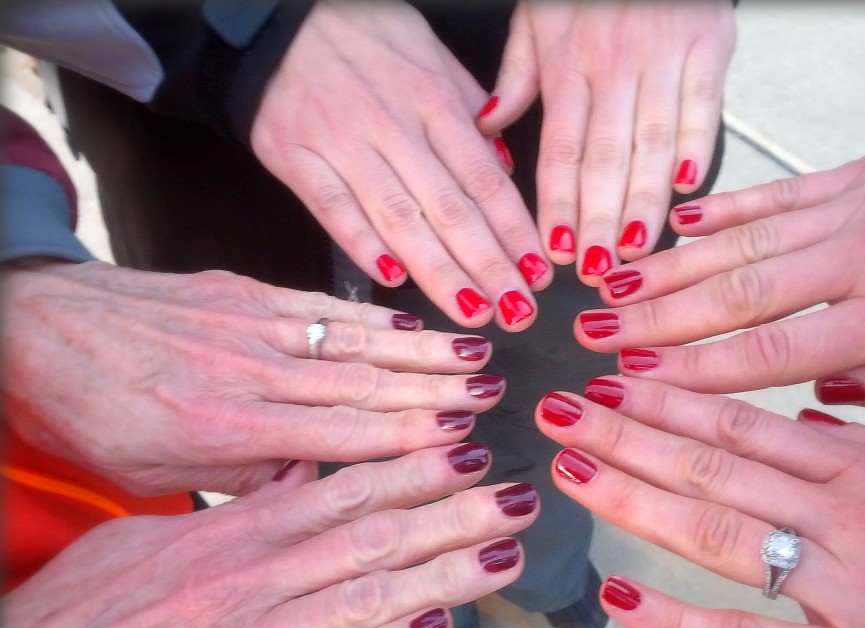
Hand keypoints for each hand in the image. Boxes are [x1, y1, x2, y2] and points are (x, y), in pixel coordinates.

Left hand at [1, 260, 505, 495]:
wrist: (32, 330)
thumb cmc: (90, 412)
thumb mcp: (155, 473)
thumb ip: (244, 475)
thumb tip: (317, 478)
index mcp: (227, 428)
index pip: (340, 435)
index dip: (408, 437)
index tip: (463, 439)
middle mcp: (249, 373)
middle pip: (361, 384)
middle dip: (436, 389)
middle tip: (495, 390)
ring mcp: (248, 326)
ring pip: (351, 342)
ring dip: (421, 349)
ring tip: (477, 351)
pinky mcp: (240, 292)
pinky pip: (318, 307)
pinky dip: (370, 315)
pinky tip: (412, 322)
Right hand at [1, 444, 535, 627]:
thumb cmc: (89, 611)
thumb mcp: (156, 532)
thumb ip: (237, 505)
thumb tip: (299, 469)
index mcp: (232, 536)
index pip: (341, 490)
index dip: (411, 468)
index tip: (462, 448)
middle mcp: (251, 581)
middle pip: (371, 536)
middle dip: (450, 513)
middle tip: (511, 493)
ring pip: (364, 596)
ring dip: (442, 572)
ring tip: (500, 550)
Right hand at [251, 0, 548, 331]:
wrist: (276, 18)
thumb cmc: (361, 36)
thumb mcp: (430, 54)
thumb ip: (472, 112)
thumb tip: (505, 167)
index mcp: (433, 100)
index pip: (484, 179)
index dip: (515, 231)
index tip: (538, 273)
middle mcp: (393, 126)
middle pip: (450, 209)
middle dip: (489, 266)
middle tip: (517, 311)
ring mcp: (343, 144)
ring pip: (399, 218)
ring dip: (440, 272)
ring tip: (473, 310)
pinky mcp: (296, 158)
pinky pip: (333, 209)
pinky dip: (363, 246)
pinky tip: (394, 281)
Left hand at [479, 0, 734, 282]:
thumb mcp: (536, 19)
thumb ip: (516, 78)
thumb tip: (485, 127)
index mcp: (568, 67)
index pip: (560, 150)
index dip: (557, 204)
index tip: (556, 250)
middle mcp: (612, 69)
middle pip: (604, 158)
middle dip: (600, 219)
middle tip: (597, 269)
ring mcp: (662, 59)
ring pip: (652, 142)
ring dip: (645, 200)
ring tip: (637, 246)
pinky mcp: (707, 47)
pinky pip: (703, 104)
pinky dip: (698, 145)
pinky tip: (689, 188)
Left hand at [535, 376, 864, 627]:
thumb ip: (859, 444)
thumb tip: (798, 421)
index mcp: (855, 466)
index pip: (740, 423)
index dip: (668, 401)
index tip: (613, 383)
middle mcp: (835, 515)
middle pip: (712, 466)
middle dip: (629, 437)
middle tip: (565, 414)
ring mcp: (833, 585)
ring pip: (717, 532)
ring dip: (636, 499)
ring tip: (572, 469)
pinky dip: (678, 620)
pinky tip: (621, 595)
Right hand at [577, 151, 864, 411]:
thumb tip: (818, 401)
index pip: (775, 350)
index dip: (699, 367)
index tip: (637, 380)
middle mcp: (856, 260)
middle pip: (738, 294)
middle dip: (657, 317)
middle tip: (593, 334)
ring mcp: (847, 211)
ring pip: (740, 241)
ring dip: (669, 267)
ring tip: (608, 285)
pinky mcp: (848, 177)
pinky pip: (772, 192)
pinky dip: (720, 206)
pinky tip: (675, 225)